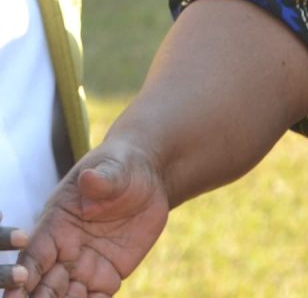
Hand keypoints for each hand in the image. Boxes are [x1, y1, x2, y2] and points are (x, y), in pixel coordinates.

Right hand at [4, 140, 169, 296]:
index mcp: (56, 225)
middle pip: (43, 284)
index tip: (13, 295)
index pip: (35, 255)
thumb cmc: (123, 167)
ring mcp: (85, 266)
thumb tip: (90, 177)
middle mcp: (65, 250)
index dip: (24, 276)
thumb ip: (102, 179)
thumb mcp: (115, 169)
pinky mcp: (107, 276)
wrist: (150, 178)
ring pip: (64, 297)